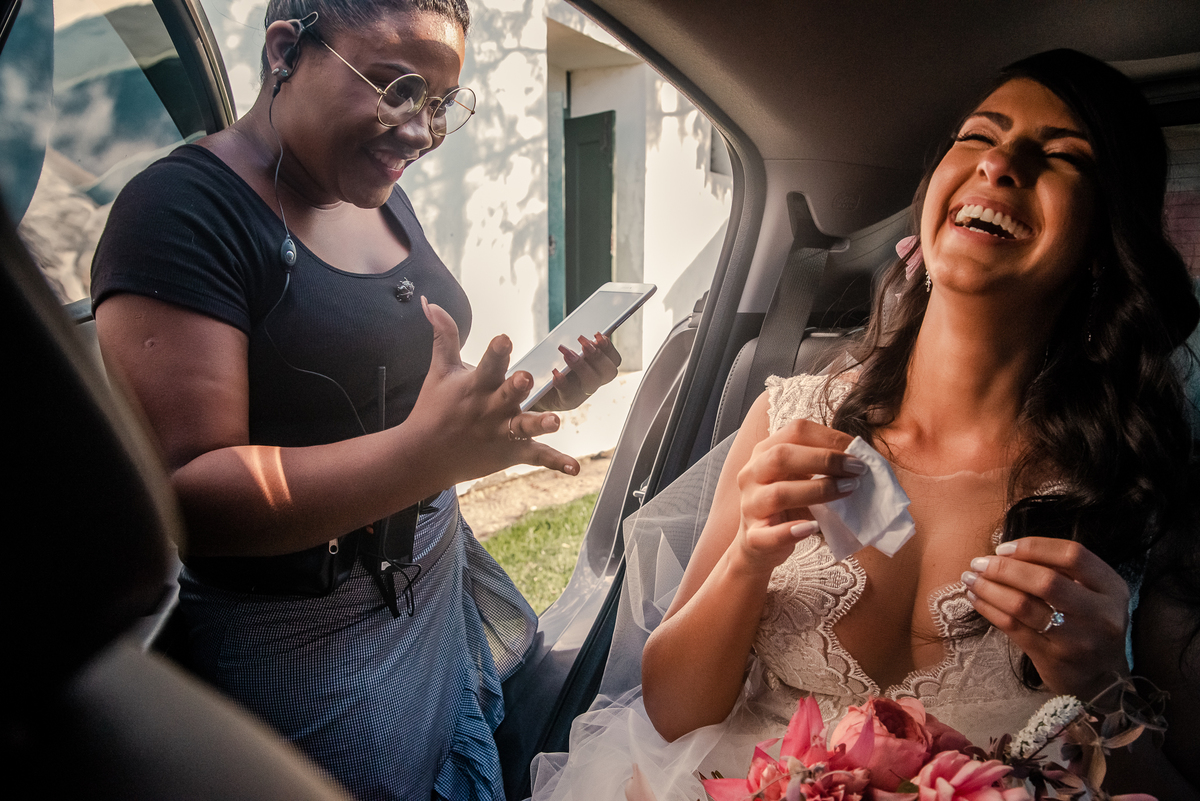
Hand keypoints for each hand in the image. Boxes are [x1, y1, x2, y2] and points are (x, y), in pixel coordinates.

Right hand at [407, 298, 579, 481]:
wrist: (423, 455)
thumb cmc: (434, 408)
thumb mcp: (440, 370)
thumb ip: (444, 336)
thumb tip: (430, 301)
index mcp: (475, 386)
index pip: (488, 365)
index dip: (497, 351)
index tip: (504, 338)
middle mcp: (490, 409)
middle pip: (507, 395)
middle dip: (517, 387)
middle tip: (526, 378)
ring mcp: (502, 433)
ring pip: (524, 427)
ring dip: (540, 424)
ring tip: (556, 421)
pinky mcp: (511, 453)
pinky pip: (537, 456)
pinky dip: (556, 461)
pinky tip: (575, 467)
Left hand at [534, 333, 621, 410]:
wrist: (536, 389)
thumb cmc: (552, 366)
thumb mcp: (566, 350)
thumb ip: (577, 342)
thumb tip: (583, 329)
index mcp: (597, 367)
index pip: (614, 359)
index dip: (609, 347)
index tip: (597, 335)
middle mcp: (593, 381)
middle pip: (608, 372)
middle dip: (597, 355)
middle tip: (582, 342)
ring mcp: (582, 393)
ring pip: (592, 383)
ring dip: (582, 366)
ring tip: (567, 353)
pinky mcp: (567, 402)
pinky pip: (569, 394)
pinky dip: (563, 382)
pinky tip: (555, 373)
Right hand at [732, 419, 863, 575]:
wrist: (758, 545)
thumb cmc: (788, 506)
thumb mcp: (801, 479)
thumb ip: (822, 467)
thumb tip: (863, 460)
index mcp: (764, 452)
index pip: (795, 431)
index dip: (829, 438)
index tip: (858, 453)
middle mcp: (751, 474)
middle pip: (781, 456)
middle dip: (825, 460)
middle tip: (858, 470)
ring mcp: (749, 506)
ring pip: (777, 494)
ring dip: (817, 491)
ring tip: (848, 491)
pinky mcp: (753, 538)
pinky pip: (768, 535)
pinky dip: (791, 532)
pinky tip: (812, 528)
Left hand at [963, 536, 1130, 698]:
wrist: (1102, 679)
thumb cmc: (1089, 624)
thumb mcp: (1093, 594)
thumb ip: (1062, 570)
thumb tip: (1007, 552)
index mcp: (1112, 588)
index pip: (1073, 555)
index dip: (1034, 547)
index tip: (1002, 548)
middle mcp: (1101, 614)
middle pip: (1046, 581)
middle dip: (1004, 569)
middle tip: (978, 563)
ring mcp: (1078, 639)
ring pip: (1024, 605)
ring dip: (989, 588)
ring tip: (970, 578)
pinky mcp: (1054, 658)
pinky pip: (1013, 627)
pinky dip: (989, 609)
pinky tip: (975, 599)